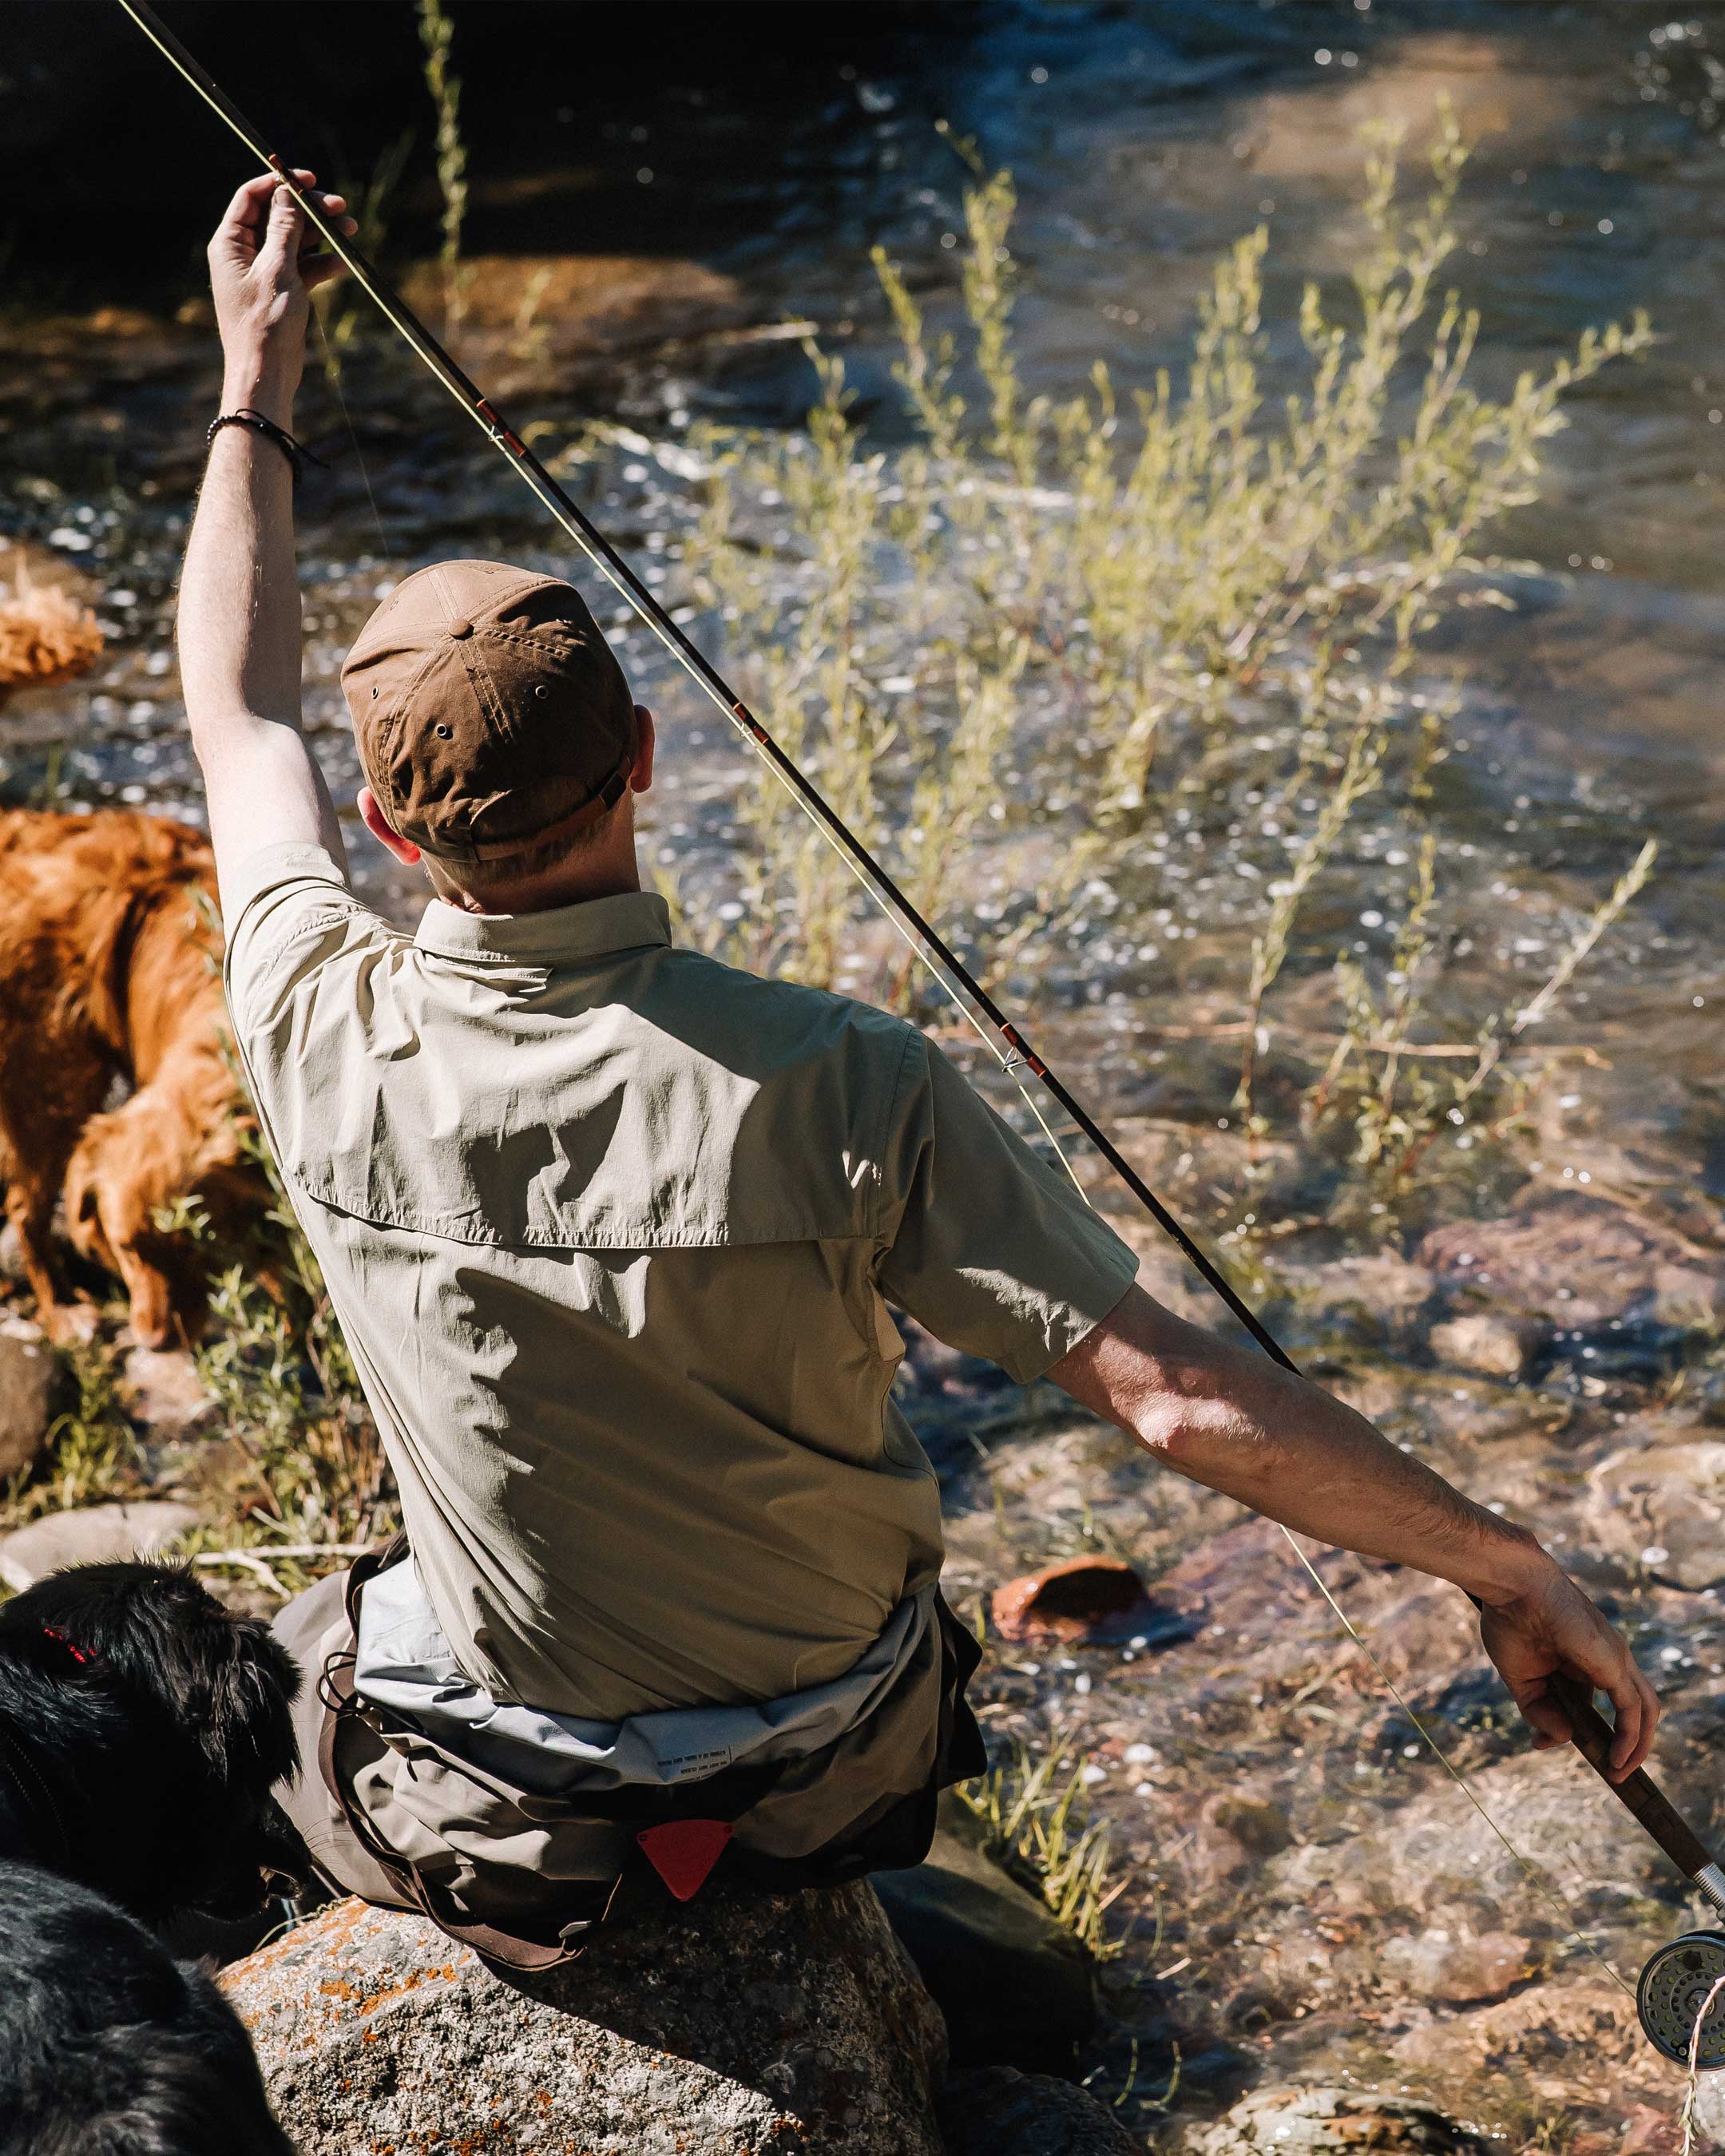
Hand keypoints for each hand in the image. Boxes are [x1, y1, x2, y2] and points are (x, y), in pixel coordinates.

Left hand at [208, 169, 356, 421]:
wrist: (266, 375)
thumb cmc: (265, 325)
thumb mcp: (277, 270)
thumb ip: (284, 228)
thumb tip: (289, 192)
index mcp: (230, 244)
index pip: (252, 198)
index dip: (279, 184)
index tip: (308, 179)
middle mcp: (245, 254)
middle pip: (278, 217)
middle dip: (309, 210)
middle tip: (339, 206)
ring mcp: (266, 273)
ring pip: (296, 241)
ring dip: (322, 234)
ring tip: (350, 229)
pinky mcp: (283, 291)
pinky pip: (305, 267)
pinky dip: (323, 263)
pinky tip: (344, 262)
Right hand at [1478, 1557, 1659, 1779]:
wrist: (1513, 1586)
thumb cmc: (1511, 1621)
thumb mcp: (1521, 1678)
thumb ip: (1539, 1710)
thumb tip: (1561, 1740)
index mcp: (1584, 1661)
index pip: (1593, 1705)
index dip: (1579, 1731)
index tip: (1544, 1741)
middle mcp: (1608, 1661)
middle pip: (1632, 1711)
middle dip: (1625, 1744)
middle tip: (1610, 1772)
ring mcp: (1616, 1660)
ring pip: (1643, 1712)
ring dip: (1637, 1747)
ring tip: (1618, 1773)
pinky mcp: (1616, 1664)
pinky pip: (1634, 1710)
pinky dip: (1631, 1739)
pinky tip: (1616, 1760)